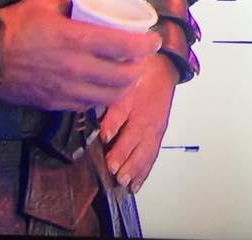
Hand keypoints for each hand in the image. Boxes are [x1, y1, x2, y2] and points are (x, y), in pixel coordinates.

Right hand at [0, 0, 160, 111]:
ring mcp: (67, 90)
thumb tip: (84, 6)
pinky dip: (102, 98)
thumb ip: (68, 7)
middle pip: (123, 77)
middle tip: (142, 59)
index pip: (123, 46)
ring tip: (128, 76)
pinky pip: (88, 105)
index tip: (153, 40)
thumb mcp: (43, 4)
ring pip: (109, 96)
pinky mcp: (56, 103)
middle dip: (139, 68)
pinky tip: (102, 89)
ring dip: (125, 87)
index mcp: (76, 39)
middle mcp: (77, 68)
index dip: (144, 45)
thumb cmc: (13, 24)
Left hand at [99, 52, 177, 192]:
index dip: (113, 123)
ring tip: (123, 180)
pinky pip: (152, 155)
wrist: (164, 67)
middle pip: (134, 134)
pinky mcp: (158, 134)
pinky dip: (144, 171)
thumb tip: (86, 96)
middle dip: (123, 153)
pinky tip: (135, 184)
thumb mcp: (121, 69)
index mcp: (132, 94)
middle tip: (112, 167)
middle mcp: (144, 112)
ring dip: (133, 166)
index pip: (122, 109)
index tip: (104, 135)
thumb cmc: (140, 70)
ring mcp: (153, 125)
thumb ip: (106, 86)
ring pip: (144, 149)